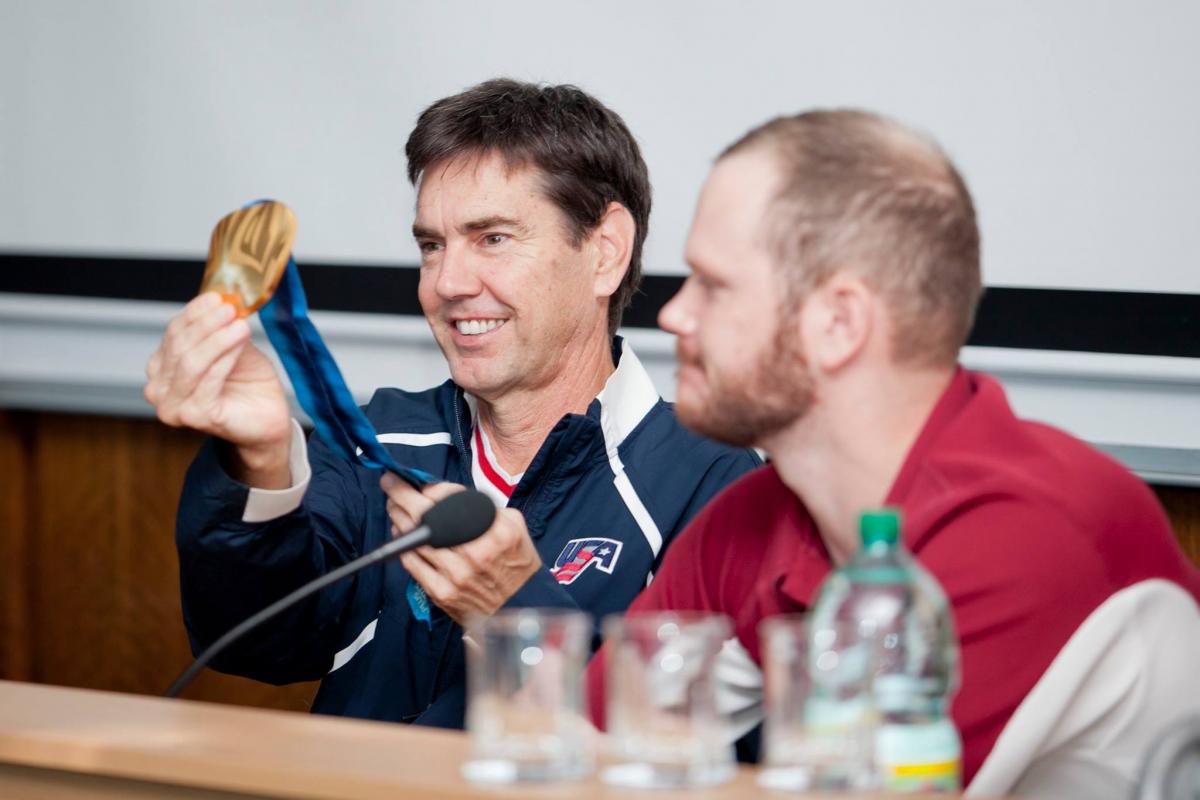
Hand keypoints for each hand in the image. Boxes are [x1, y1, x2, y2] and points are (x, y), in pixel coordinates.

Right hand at [144, 292, 292, 485]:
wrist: (267, 417)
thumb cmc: (247, 382)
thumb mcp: (231, 346)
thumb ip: (220, 326)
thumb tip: (221, 299)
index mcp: (162, 367)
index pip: (173, 333)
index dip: (195, 312)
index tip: (218, 297)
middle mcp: (158, 388)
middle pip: (180, 346)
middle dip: (207, 324)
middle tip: (231, 308)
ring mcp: (172, 405)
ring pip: (191, 362)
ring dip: (217, 340)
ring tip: (240, 325)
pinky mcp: (193, 416)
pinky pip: (208, 381)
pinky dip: (224, 359)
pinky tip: (240, 345)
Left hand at [380, 475, 541, 624]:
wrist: (522, 606)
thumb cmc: (516, 563)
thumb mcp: (514, 525)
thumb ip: (485, 505)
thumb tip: (445, 493)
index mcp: (495, 532)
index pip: (451, 499)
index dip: (429, 488)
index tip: (419, 482)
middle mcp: (475, 553)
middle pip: (426, 516)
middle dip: (401, 495)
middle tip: (391, 484)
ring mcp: (456, 576)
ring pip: (414, 539)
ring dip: (398, 518)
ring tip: (394, 507)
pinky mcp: (443, 594)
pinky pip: (413, 564)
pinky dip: (402, 546)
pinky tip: (400, 535)